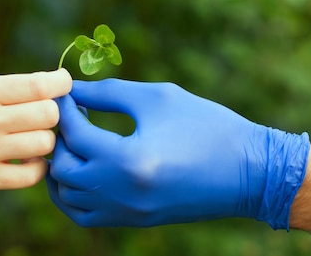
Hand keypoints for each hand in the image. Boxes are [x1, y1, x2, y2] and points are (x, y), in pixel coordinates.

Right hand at [0, 69, 71, 192]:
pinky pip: (32, 175)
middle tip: (41, 117)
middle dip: (52, 113)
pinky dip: (37, 167)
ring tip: (31, 139)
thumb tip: (58, 86)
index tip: (63, 85)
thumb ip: (13, 88)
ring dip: (45, 140)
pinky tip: (27, 161)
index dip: (61, 84)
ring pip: (45, 143)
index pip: (39, 85)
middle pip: (49, 114)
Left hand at [47, 79, 309, 227]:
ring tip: (75, 141)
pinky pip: (85, 215)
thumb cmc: (207, 126)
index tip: (65, 93)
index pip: (76, 134)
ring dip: (63, 166)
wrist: (250, 172)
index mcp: (128, 160)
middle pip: (63, 169)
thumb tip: (74, 90)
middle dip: (60, 138)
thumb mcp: (158, 98)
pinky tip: (84, 169)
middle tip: (70, 116)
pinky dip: (73, 194)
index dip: (65, 109)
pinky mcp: (134, 221)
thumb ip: (109, 93)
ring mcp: (127, 213)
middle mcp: (122, 193)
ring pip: (68, 197)